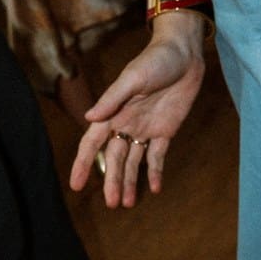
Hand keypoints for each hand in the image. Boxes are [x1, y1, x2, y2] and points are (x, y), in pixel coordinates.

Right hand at [69, 14, 207, 208]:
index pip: (92, 144)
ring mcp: (145, 129)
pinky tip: (154, 188)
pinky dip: (155, 172)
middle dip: (112, 181)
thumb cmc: (154, 61)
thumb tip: (89, 118)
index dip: (84, 164)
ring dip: (130, 181)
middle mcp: (125, 124)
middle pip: (115, 159)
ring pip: (134, 161)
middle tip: (112, 204)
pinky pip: (158, 156)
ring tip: (128, 204)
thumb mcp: (132, 78)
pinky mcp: (165, 130)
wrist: (184, 54)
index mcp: (112, 113)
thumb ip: (112, 99)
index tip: (76, 186)